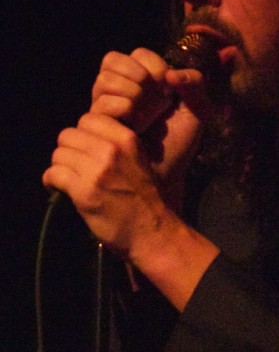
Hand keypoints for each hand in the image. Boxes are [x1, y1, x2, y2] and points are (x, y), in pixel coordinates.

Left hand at [42, 111, 219, 307]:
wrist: (153, 232)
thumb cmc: (145, 199)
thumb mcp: (139, 160)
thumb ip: (116, 144)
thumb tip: (84, 135)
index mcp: (127, 139)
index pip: (88, 119)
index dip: (83, 134)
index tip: (86, 150)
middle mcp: (111, 150)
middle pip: (68, 135)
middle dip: (68, 150)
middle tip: (74, 166)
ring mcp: (97, 171)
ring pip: (58, 154)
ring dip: (60, 167)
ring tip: (68, 179)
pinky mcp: (84, 192)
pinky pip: (54, 174)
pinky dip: (52, 182)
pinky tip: (59, 189)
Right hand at [89, 47, 214, 193]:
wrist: (167, 174)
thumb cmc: (179, 145)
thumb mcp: (198, 113)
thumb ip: (195, 85)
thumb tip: (171, 75)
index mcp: (144, 82)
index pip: (139, 54)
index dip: (153, 65)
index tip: (168, 87)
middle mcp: (122, 90)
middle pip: (113, 61)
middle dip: (137, 77)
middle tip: (156, 100)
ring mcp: (106, 106)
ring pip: (103, 80)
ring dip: (127, 92)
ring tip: (143, 114)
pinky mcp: (97, 124)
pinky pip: (100, 103)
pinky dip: (120, 109)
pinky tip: (133, 125)